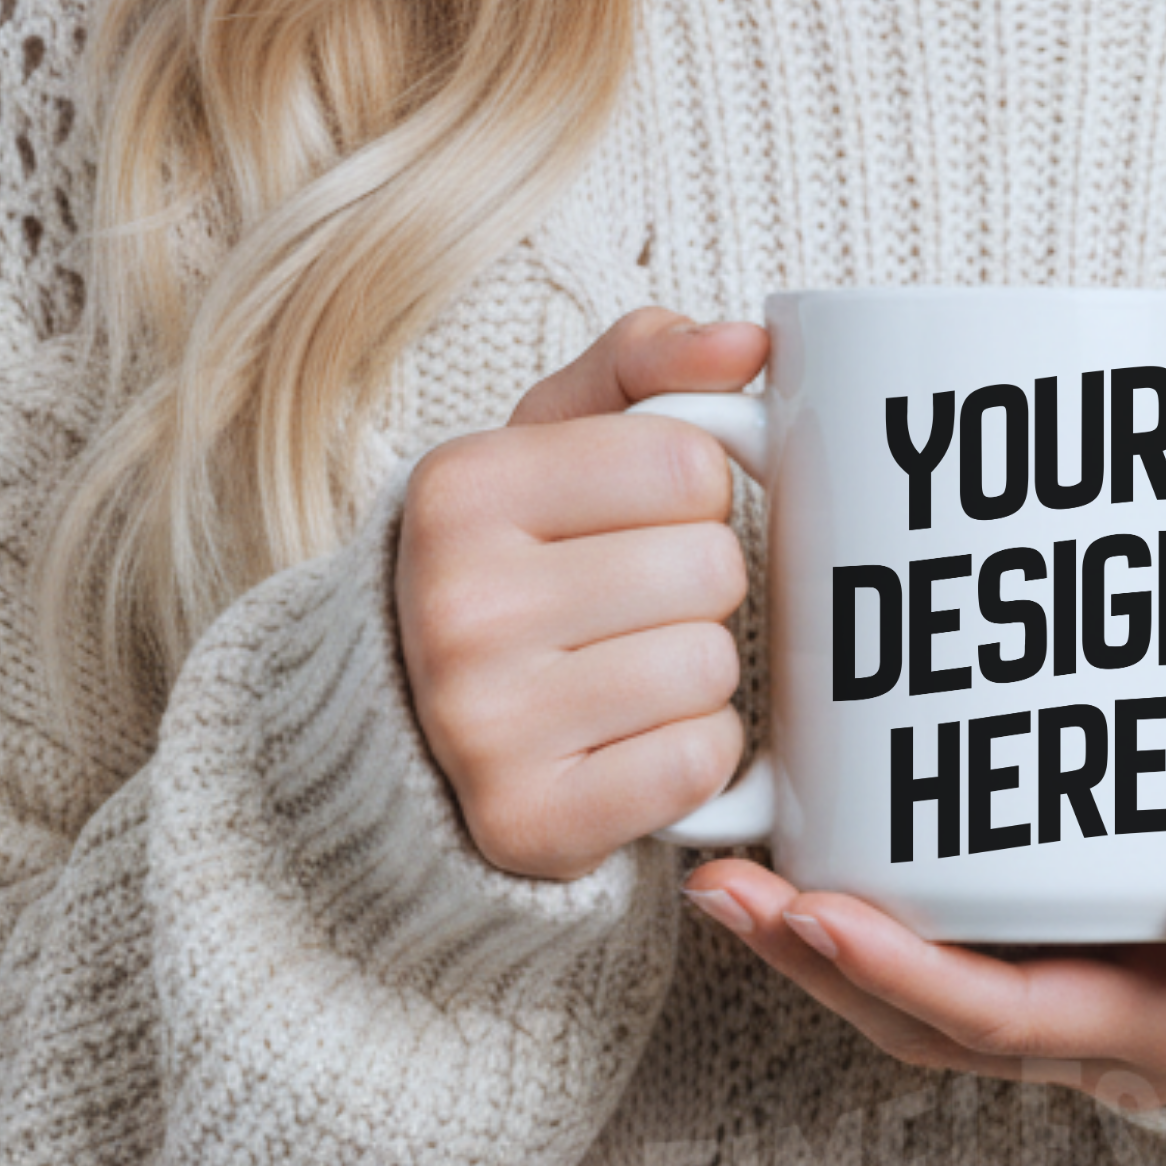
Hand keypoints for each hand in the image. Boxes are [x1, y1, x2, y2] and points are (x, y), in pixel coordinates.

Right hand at [394, 307, 768, 882]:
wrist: (414, 724)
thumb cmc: (516, 558)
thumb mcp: (554, 438)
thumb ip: (649, 362)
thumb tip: (751, 344)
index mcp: (460, 489)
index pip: (690, 463)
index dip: (694, 492)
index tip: (637, 519)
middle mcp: (454, 604)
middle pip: (712, 567)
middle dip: (700, 583)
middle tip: (633, 603)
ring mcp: (482, 725)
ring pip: (711, 666)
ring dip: (699, 670)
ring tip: (626, 668)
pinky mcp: (528, 822)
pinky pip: (699, 764)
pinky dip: (693, 754)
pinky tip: (631, 739)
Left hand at [679, 802, 1165, 1108]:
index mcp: (1163, 1027)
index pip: (1002, 1018)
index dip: (901, 973)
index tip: (815, 908)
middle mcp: (1100, 1039)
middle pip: (926, 1026)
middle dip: (817, 964)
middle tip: (724, 885)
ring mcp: (1074, 1014)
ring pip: (919, 1009)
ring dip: (819, 954)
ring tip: (732, 882)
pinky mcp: (1062, 973)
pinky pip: (945, 974)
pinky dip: (868, 933)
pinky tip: (810, 870)